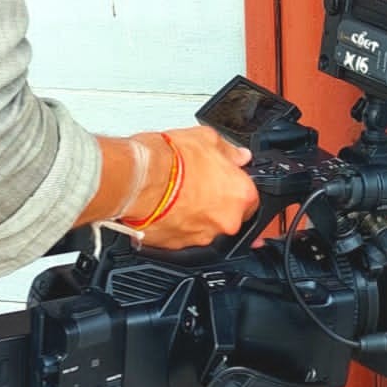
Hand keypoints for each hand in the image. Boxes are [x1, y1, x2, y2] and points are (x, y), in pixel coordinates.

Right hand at [89, 126, 257, 249]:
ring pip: (204, 227)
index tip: (223, 180)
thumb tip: (239, 155)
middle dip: (215, 202)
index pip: (250, 197)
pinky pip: (181, 236)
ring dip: (195, 214)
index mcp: (240, 195)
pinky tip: (164, 206)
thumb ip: (229, 151)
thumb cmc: (169, 159)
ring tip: (176, 194)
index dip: (234, 186)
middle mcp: (225, 221)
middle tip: (196, 184)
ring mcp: (201, 237)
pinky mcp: (176, 247)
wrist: (136, 179)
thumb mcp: (207, 139)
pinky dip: (176, 224)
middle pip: (228, 215)